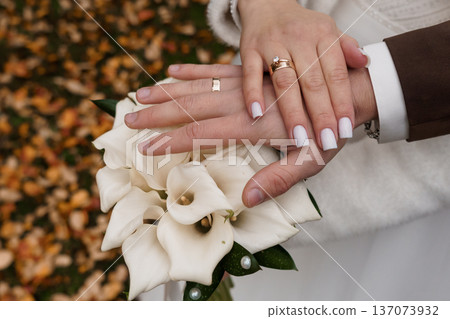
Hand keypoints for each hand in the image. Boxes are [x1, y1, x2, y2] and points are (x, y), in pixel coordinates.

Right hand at [126, 64, 375, 206]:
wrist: (348, 93)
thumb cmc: (329, 133)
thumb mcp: (311, 163)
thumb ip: (278, 180)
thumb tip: (244, 199)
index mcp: (252, 126)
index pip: (203, 133)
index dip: (172, 141)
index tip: (146, 146)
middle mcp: (243, 102)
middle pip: (191, 107)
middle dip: (158, 114)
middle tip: (129, 117)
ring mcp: (245, 85)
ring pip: (198, 85)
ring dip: (168, 91)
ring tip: (140, 94)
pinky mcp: (251, 74)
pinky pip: (216, 69)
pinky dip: (193, 70)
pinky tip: (173, 69)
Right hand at [235, 0, 363, 150]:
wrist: (267, 3)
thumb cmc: (301, 26)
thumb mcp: (327, 31)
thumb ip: (345, 48)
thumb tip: (365, 62)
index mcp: (323, 35)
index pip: (336, 73)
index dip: (341, 102)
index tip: (345, 129)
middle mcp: (299, 38)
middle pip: (312, 81)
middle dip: (321, 114)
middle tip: (326, 141)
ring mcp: (272, 43)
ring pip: (284, 81)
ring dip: (292, 111)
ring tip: (298, 138)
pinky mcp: (249, 49)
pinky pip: (250, 74)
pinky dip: (253, 94)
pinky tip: (258, 115)